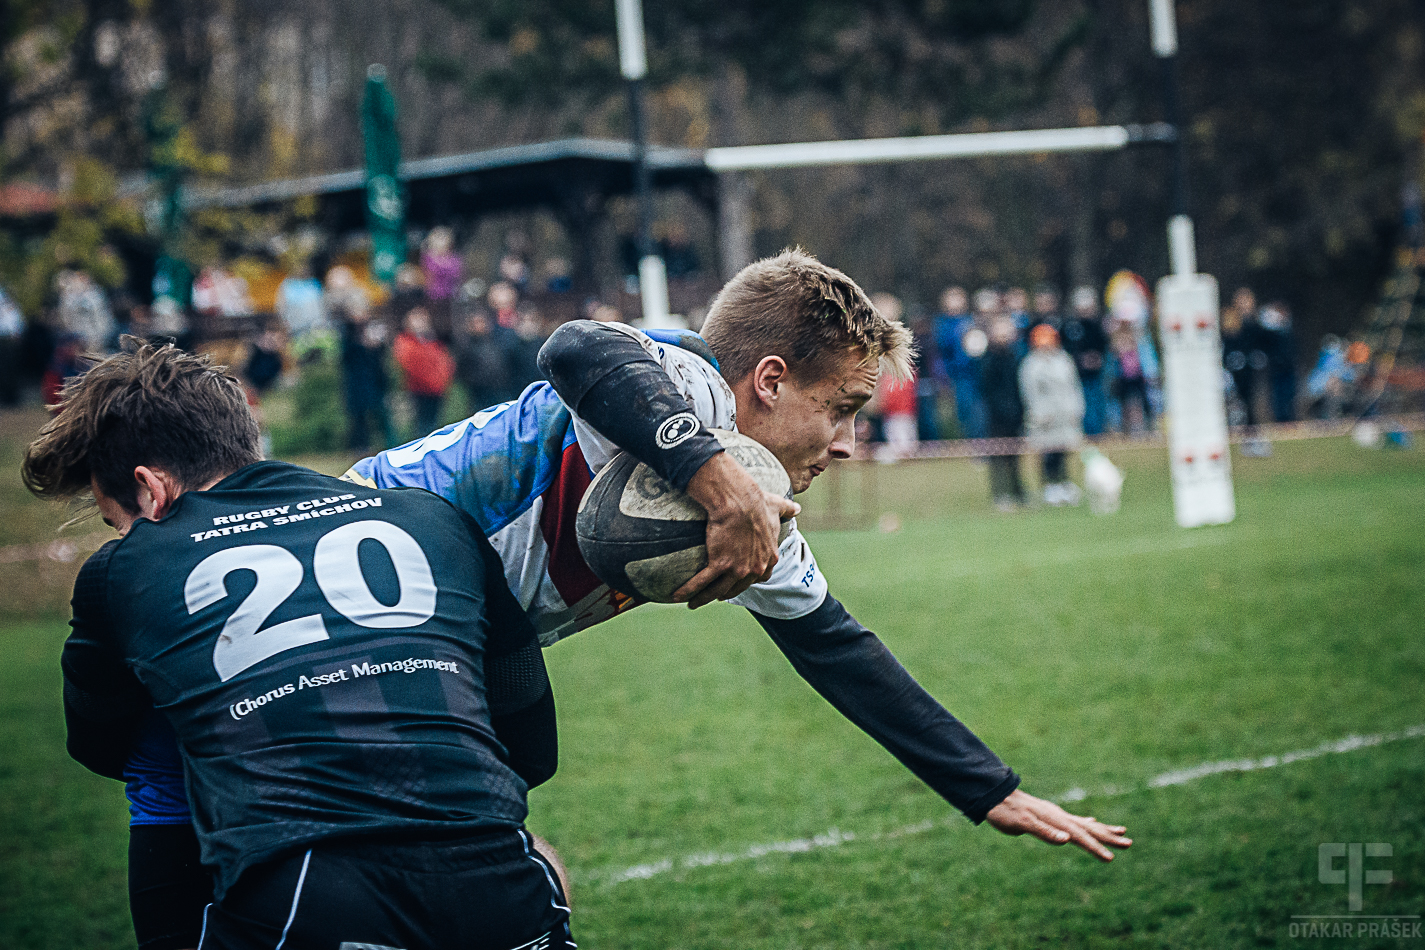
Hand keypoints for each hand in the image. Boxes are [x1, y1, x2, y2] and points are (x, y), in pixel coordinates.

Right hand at [676, 452, 799, 608]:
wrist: (739, 501)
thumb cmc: (757, 502)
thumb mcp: (777, 507)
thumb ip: (787, 509)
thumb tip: (796, 507)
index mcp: (769, 558)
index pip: (760, 578)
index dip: (747, 581)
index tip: (737, 581)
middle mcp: (754, 568)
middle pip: (737, 588)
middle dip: (725, 593)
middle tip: (713, 595)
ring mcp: (737, 569)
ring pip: (717, 590)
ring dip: (703, 599)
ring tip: (693, 603)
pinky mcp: (719, 564)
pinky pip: (701, 582)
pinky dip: (688, 590)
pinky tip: (677, 597)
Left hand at [985, 789, 1131, 861]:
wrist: (994, 796)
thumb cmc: (1006, 812)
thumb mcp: (1022, 824)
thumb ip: (1045, 832)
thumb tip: (1067, 838)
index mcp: (1055, 820)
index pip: (1080, 836)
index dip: (1095, 848)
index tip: (1110, 858)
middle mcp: (1059, 816)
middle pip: (1089, 829)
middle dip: (1109, 837)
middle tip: (1130, 842)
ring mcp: (1056, 815)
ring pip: (1085, 824)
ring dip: (1103, 830)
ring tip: (1121, 831)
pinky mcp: (1051, 815)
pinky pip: (1075, 821)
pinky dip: (1087, 824)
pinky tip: (1092, 823)